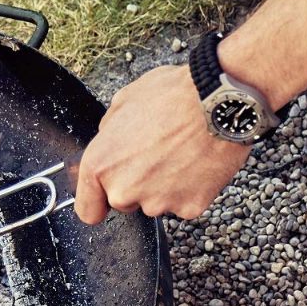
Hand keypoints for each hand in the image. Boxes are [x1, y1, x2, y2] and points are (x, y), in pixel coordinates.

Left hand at [74, 64, 249, 222]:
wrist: (219, 102)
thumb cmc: (173, 95)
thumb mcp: (125, 100)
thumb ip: (109, 131)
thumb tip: (110, 140)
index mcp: (101, 165)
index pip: (87, 209)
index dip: (97, 203)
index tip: (104, 200)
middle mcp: (124, 190)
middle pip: (124, 203)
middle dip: (136, 184)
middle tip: (157, 154)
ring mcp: (157, 203)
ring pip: (155, 203)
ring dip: (164, 186)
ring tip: (181, 153)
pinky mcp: (188, 208)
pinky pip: (185, 203)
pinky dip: (192, 189)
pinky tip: (198, 162)